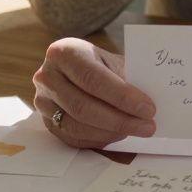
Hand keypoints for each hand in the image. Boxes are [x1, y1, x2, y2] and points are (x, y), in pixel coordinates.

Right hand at [32, 38, 156, 148]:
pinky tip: (118, 134)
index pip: (93, 78)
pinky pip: (73, 138)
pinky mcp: (46, 122)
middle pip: (83, 106)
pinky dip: (100, 139)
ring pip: (77, 126)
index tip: (148, 109)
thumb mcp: (113, 61)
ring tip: (136, 130)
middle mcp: (47, 76)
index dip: (122, 97)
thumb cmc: (101, 65)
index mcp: (64, 52)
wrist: (77, 69)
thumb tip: (147, 106)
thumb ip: (127, 79)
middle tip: (148, 126)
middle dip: (120, 120)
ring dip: (111, 132)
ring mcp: (42, 102)